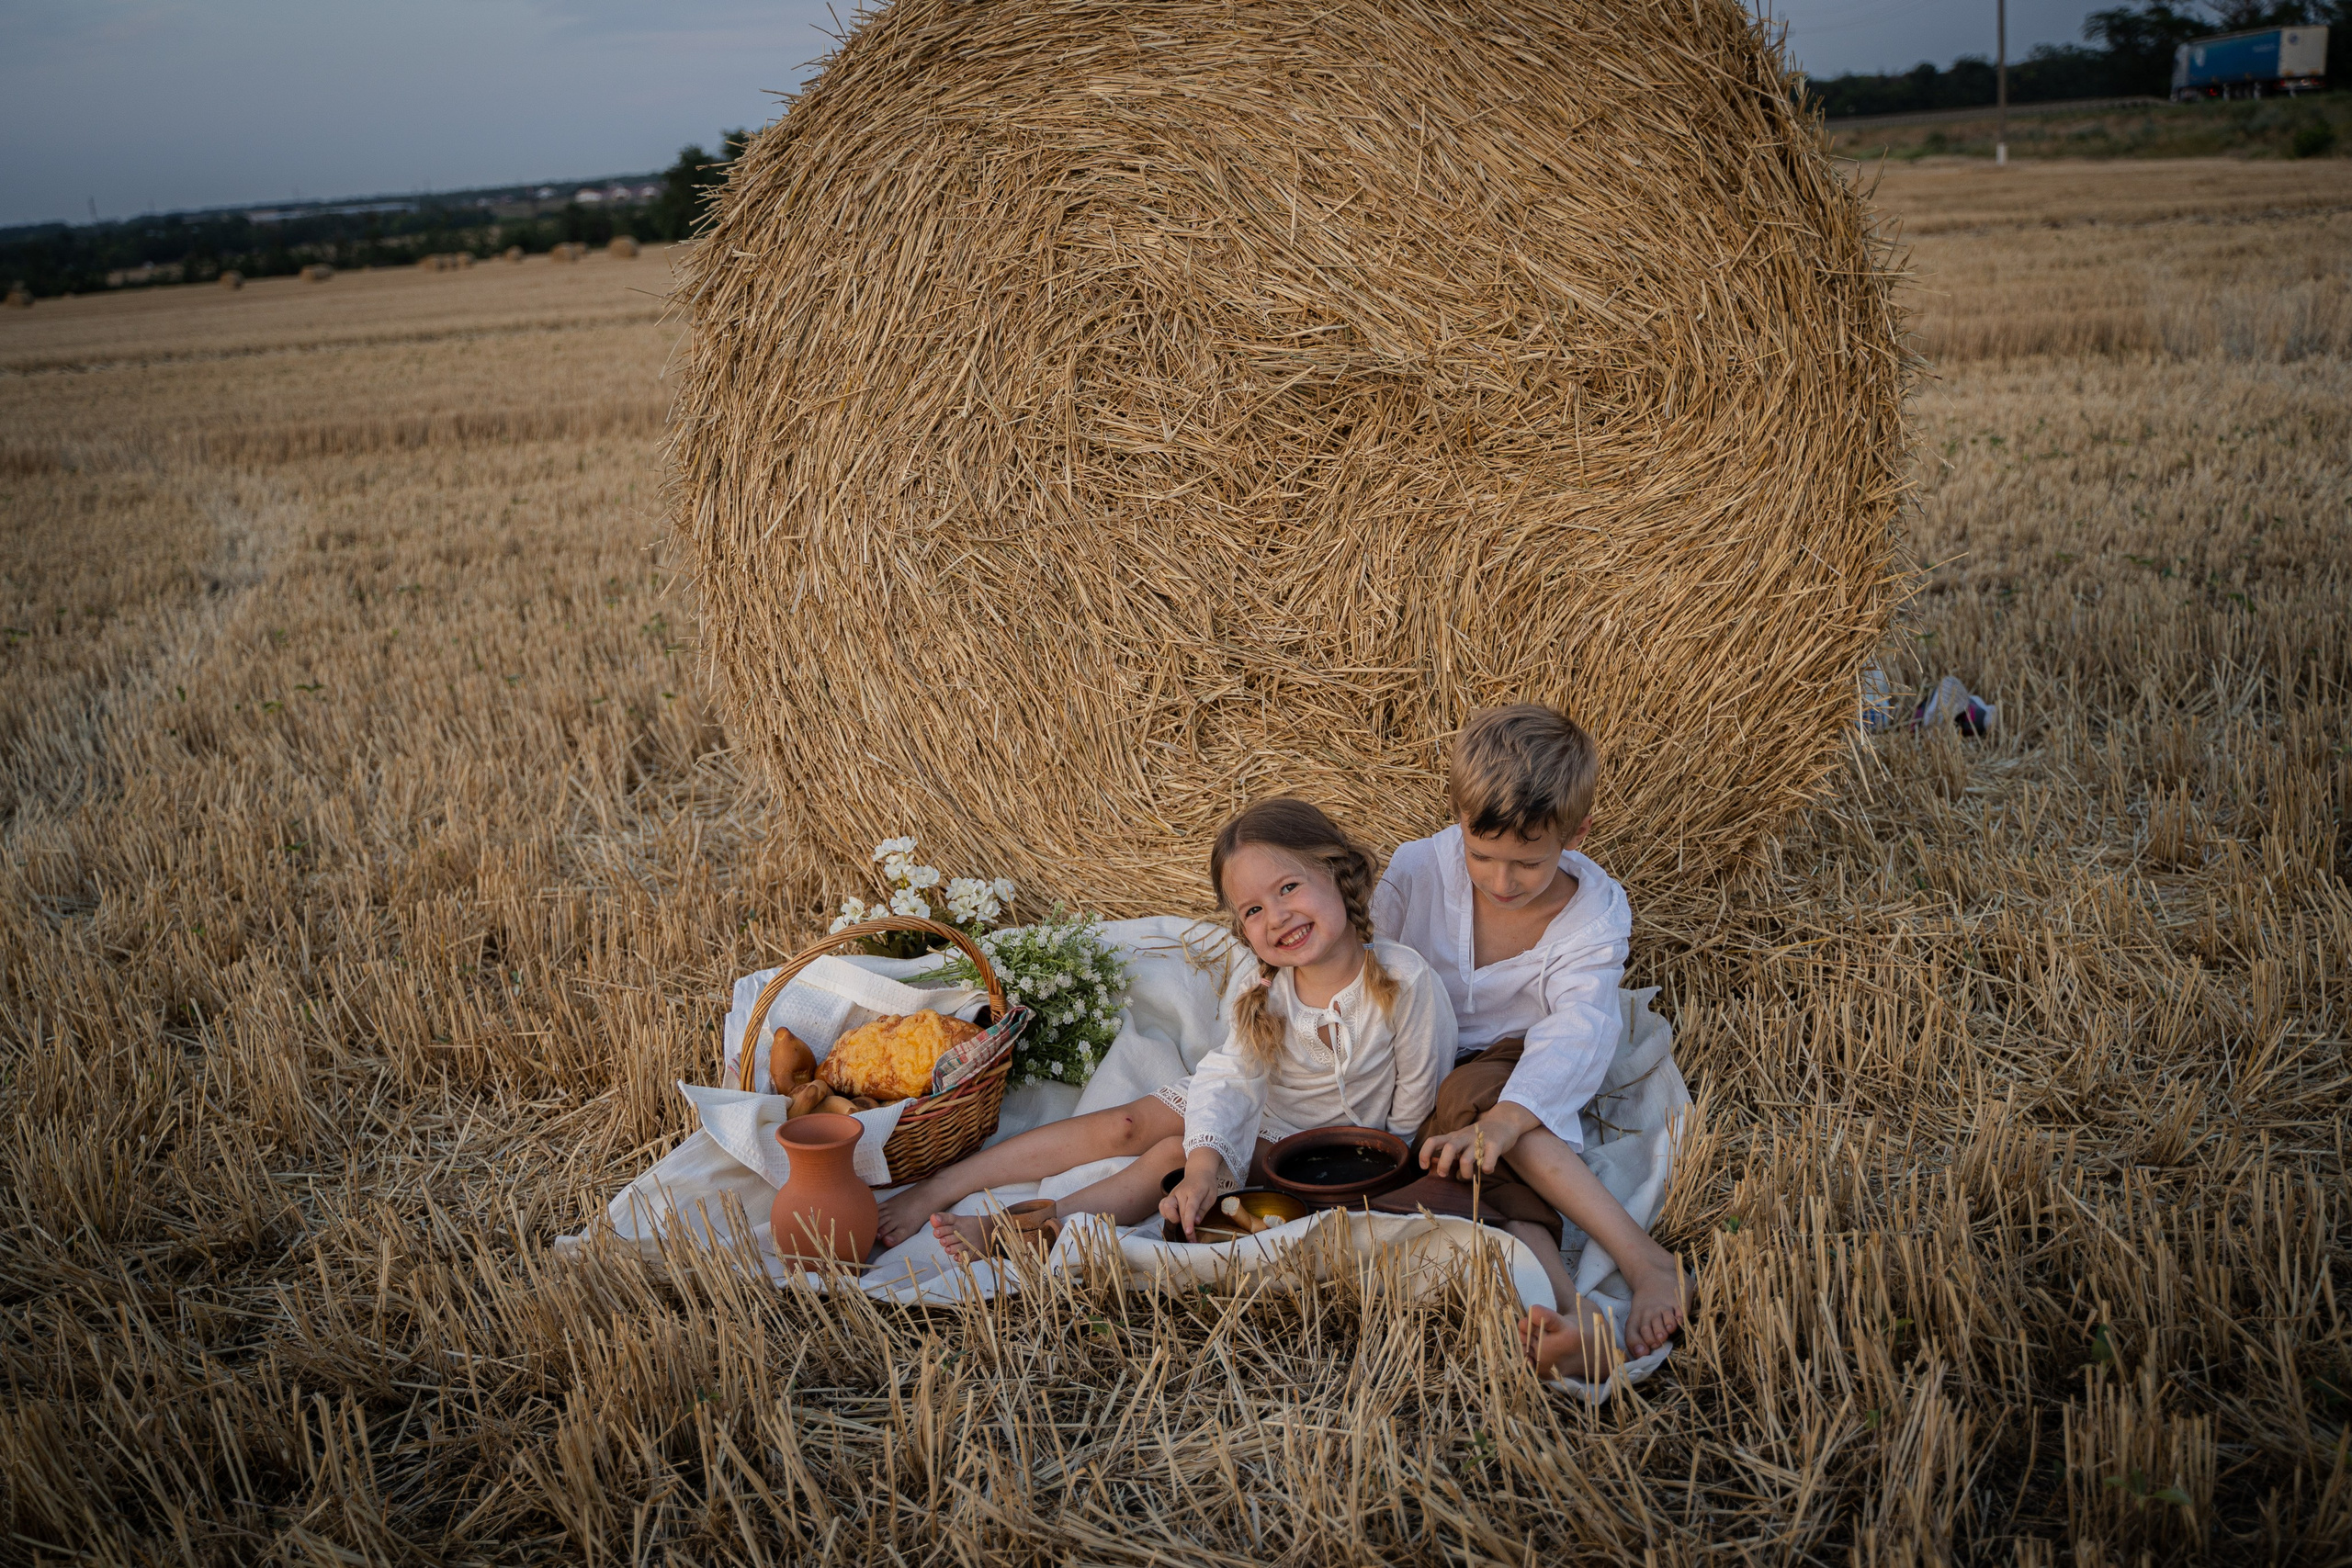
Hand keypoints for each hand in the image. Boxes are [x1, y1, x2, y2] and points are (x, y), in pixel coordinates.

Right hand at [1159, 1164, 1220, 1240]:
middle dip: (1185, 1228)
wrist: (1198, 1171)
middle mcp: (1181, 1192)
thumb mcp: (1211, 1196)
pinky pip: (1162, 1206)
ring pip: (1166, 1208)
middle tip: (1192, 1240)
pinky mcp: (1169, 1196)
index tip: (1189, 1232)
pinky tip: (1174, 1218)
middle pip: (1180, 1213)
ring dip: (1172, 1219)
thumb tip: (1196, 1222)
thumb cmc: (1207, 1185)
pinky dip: (1166, 1214)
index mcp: (1195, 1192)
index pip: (1190, 1208)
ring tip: (1181, 1223)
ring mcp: (1173, 1194)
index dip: (1189, 1221)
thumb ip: (1203, 1209)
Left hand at [1419, 1103, 1538, 1178]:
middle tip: (1444, 1174)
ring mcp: (1479, 1140)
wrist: (1504, 1121)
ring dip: (1465, 1173)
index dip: (1424, 1154)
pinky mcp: (1495, 1145)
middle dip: (1443, 1164)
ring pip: (1466, 1159)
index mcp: (1453, 1136)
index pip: (1433, 1141)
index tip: (1424, 1167)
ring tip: (1467, 1176)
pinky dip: (1486, 1169)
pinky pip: (1488, 1162)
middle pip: (1448, 1148)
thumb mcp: (1461, 1140)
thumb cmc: (1479, 1136)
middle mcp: (1464, 1137)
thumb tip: (1443, 1172)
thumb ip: (1451, 1153)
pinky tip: (1487, 1170)